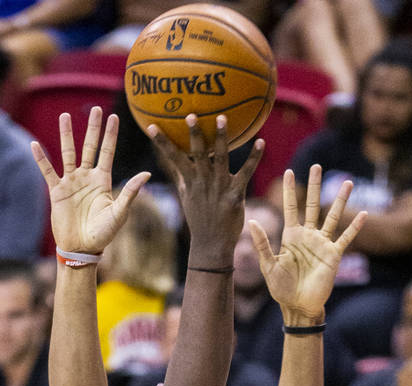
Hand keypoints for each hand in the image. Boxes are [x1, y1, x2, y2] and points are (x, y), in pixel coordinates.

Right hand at [31, 107, 150, 253]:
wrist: (82, 249)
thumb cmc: (103, 234)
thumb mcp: (119, 212)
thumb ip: (130, 192)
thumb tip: (147, 174)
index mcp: (103, 180)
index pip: (107, 152)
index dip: (110, 135)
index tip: (114, 117)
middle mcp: (87, 177)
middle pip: (89, 147)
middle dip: (93, 128)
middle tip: (96, 109)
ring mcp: (71, 183)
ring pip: (68, 153)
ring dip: (66, 135)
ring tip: (64, 116)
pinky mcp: (57, 192)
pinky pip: (48, 172)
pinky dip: (41, 159)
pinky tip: (34, 145)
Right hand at [147, 114, 263, 263]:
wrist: (212, 244)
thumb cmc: (200, 220)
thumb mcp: (187, 199)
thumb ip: (183, 179)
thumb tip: (174, 163)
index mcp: (190, 182)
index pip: (173, 158)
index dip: (162, 142)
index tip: (151, 125)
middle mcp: (204, 182)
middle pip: (198, 154)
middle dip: (194, 134)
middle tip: (190, 115)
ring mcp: (220, 188)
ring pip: (221, 158)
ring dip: (221, 138)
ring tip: (222, 118)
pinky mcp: (236, 195)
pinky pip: (246, 172)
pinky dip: (254, 158)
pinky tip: (261, 142)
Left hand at [249, 165, 366, 321]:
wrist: (298, 307)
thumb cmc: (281, 289)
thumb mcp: (268, 266)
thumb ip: (262, 243)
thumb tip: (252, 220)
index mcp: (290, 237)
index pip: (290, 208)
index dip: (289, 190)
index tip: (289, 171)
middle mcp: (308, 236)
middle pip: (312, 205)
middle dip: (314, 186)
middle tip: (317, 166)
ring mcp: (322, 244)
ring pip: (332, 217)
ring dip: (340, 200)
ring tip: (348, 182)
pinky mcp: (334, 255)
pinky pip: (346, 238)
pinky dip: (354, 227)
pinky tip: (363, 213)